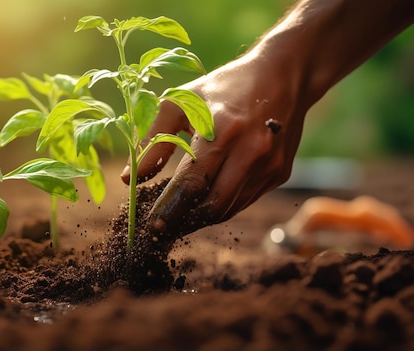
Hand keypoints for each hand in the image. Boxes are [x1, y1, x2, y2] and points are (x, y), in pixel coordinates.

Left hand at [121, 55, 307, 236]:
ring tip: (181, 213)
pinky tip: (207, 197)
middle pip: (213, 205)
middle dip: (185, 220)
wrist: (284, 74)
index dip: (170, 208)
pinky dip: (223, 204)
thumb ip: (153, 140)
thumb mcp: (181, 101)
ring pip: (229, 208)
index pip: (192, 183)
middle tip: (164, 226)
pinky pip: (245, 200)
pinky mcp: (280, 173)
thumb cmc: (223, 87)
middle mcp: (252, 150)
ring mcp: (270, 164)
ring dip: (203, 216)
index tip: (152, 226)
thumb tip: (129, 179)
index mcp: (224, 128)